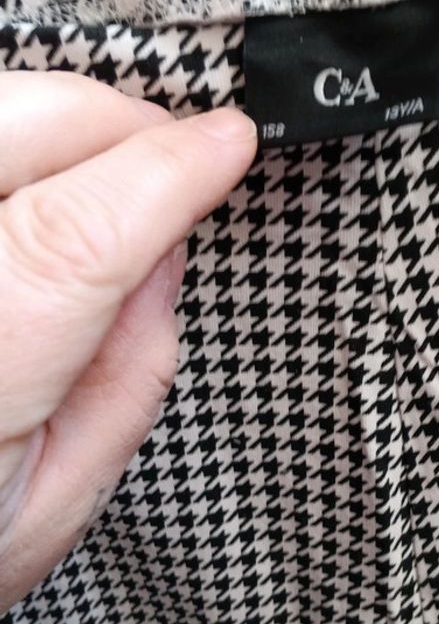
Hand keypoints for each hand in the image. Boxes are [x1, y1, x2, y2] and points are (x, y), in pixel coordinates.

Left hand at [0, 71, 256, 612]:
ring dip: (65, 128)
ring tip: (110, 183)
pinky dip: (24, 146)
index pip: (83, 226)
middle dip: (123, 124)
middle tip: (176, 165)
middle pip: (27, 122)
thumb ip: (129, 373)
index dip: (172, 168)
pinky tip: (42, 190)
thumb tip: (164, 261)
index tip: (230, 145)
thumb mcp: (55, 501)